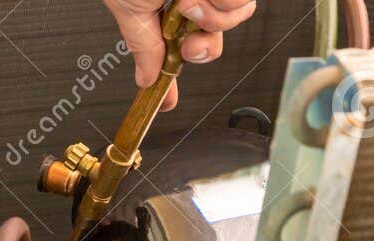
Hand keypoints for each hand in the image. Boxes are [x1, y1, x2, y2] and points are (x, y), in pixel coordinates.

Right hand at [102, 0, 259, 110]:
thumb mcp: (131, 11)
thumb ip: (142, 47)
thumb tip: (143, 78)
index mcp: (172, 8)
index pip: (184, 46)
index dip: (179, 72)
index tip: (169, 99)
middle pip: (218, 37)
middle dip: (204, 40)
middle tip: (184, 22)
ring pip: (236, 16)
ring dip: (211, 14)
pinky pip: (241, 2)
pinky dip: (219, 1)